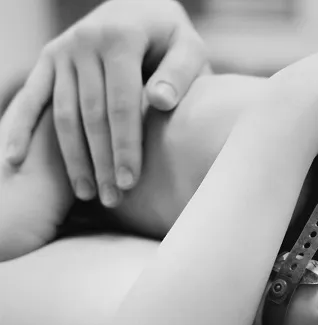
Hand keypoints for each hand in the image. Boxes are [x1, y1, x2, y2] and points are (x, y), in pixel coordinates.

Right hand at [0, 0, 209, 206]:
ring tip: (88, 193)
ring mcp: (62, 49)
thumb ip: (179, 74)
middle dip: (102, 161)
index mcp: (120, 38)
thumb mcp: (188, 48)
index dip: (126, 146)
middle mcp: (85, 41)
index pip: (122, 104)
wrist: (140, 4)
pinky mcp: (48, 57)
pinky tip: (14, 160)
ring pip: (63, 114)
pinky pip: (31, 98)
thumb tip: (161, 102)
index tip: (130, 182)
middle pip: (91, 115)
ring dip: (73, 158)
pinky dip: (19, 129)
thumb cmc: (171, 38)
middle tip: (113, 199)